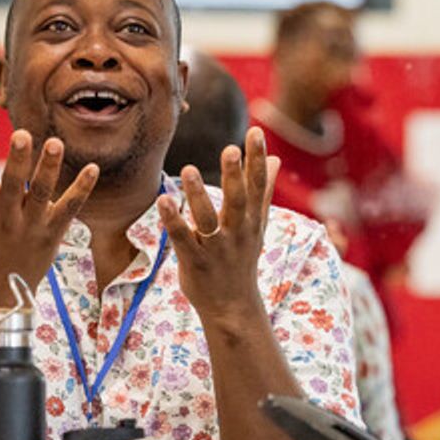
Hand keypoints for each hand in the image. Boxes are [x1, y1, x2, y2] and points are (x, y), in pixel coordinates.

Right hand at [0, 128, 97, 301]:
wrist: (5, 284)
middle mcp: (6, 218)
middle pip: (12, 186)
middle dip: (17, 161)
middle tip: (22, 133)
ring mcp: (32, 226)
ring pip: (41, 194)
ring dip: (48, 168)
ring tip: (55, 142)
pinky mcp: (54, 232)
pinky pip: (70, 209)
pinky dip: (82, 189)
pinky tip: (93, 168)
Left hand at [158, 127, 280, 322]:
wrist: (234, 307)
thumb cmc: (242, 261)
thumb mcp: (257, 226)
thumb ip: (263, 191)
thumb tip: (276, 160)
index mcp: (252, 221)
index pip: (257, 186)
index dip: (257, 159)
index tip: (255, 132)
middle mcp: (237, 233)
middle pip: (238, 200)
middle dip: (234, 175)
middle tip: (230, 149)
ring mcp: (216, 249)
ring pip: (208, 219)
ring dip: (199, 196)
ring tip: (189, 170)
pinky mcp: (195, 262)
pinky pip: (183, 239)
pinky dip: (174, 221)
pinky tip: (163, 200)